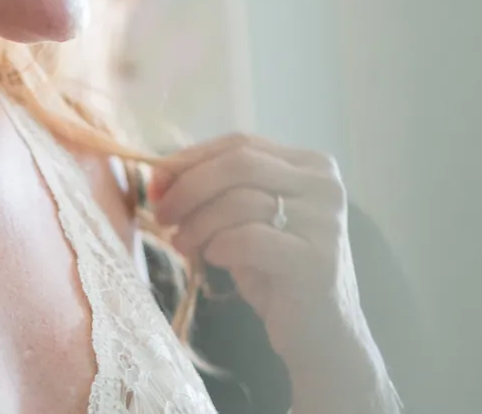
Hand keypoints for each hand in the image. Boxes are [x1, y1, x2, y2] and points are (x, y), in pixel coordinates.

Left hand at [151, 134, 398, 413]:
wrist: (319, 336)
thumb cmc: (274, 272)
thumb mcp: (242, 221)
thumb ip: (213, 190)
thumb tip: (158, 172)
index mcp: (309, 165)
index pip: (239, 144)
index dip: (190, 159)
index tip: (156, 184)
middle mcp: (324, 185)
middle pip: (238, 164)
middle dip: (189, 187)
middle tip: (163, 214)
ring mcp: (325, 222)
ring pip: (241, 201)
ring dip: (198, 222)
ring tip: (182, 244)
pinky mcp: (317, 260)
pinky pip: (250, 239)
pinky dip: (221, 246)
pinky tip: (214, 259)